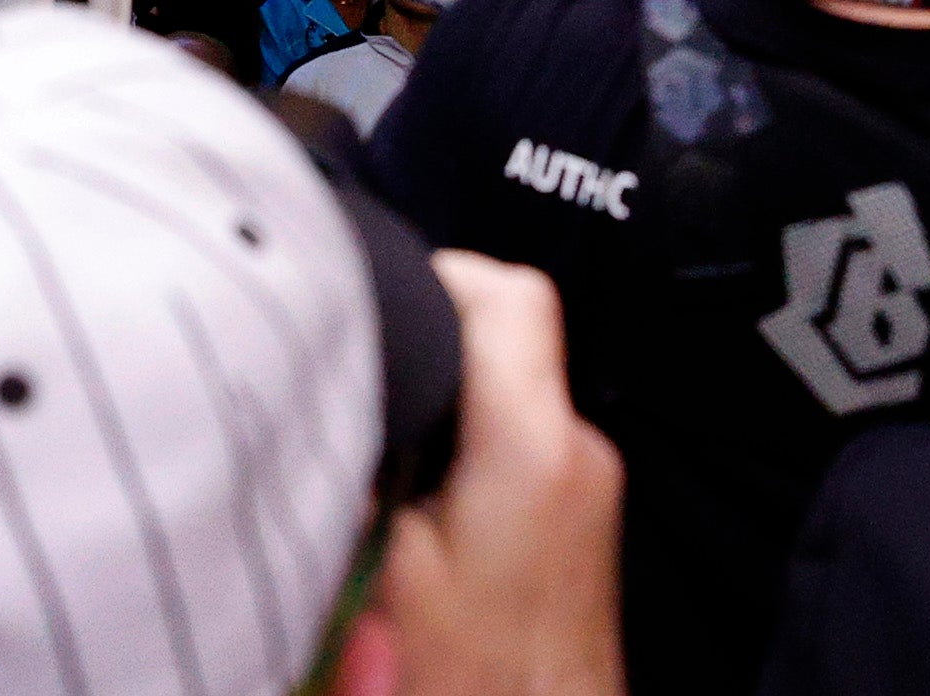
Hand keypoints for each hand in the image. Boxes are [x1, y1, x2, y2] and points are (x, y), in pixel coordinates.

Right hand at [344, 254, 625, 695]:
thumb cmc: (480, 672)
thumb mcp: (392, 556)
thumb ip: (374, 454)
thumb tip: (339, 385)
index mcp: (531, 444)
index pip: (510, 294)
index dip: (444, 273)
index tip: (389, 291)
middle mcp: (579, 447)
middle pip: (511, 328)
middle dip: (438, 332)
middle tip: (377, 364)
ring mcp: (590, 474)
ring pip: (516, 379)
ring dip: (457, 386)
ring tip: (395, 432)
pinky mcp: (584, 502)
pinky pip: (526, 428)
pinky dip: (476, 432)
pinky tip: (428, 483)